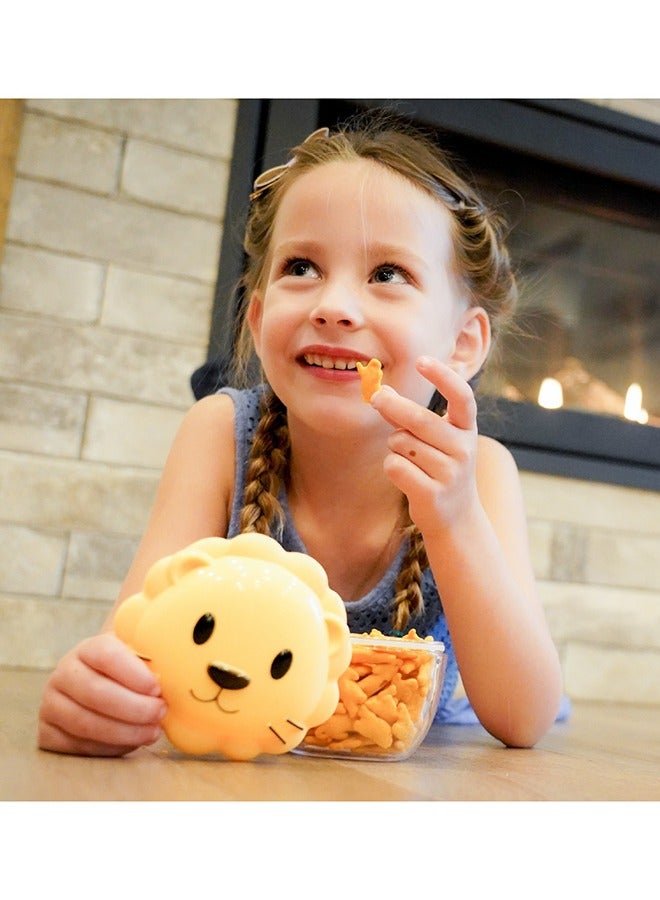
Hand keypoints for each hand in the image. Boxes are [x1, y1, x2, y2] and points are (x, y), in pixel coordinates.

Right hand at [38, 633, 166, 756]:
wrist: (103, 686)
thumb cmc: (131, 673)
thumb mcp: (140, 656)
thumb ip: (156, 656)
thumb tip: (185, 665)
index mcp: (88, 649)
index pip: (106, 654)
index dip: (132, 673)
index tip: (157, 688)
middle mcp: (64, 673)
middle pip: (96, 692)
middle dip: (134, 708)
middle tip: (160, 713)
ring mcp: (52, 704)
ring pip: (86, 723)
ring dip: (125, 732)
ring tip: (153, 732)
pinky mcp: (48, 733)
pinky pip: (78, 745)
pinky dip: (109, 747)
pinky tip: (132, 742)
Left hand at [370, 356, 479, 534]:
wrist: (456, 516)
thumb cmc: (440, 466)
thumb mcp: (434, 439)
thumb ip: (409, 415)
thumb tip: (380, 392)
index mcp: (466, 429)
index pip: (461, 397)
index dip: (443, 377)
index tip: (421, 360)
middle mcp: (464, 449)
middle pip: (419, 420)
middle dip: (392, 405)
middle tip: (376, 397)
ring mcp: (450, 474)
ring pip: (402, 443)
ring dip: (395, 446)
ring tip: (410, 458)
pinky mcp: (432, 494)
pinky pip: (395, 466)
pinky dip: (391, 466)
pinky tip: (405, 475)